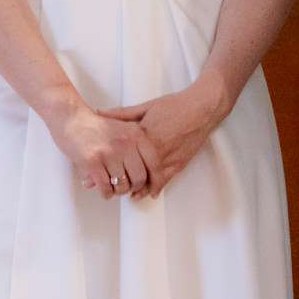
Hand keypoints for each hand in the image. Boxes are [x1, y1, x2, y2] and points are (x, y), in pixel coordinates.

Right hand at [46, 103, 154, 199]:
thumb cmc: (96, 126)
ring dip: (118, 191)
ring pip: (122, 186)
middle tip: (127, 188)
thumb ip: (137, 145)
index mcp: (135, 134)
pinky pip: (106, 188)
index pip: (154, 162)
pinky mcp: (93, 162)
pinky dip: (106, 193)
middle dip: (133, 187)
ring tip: (113, 186)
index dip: (155, 180)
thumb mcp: (123, 127)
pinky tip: (104, 190)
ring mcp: (109, 152)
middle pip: (139, 178)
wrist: (71, 118)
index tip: (152, 190)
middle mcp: (125, 143)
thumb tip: (150, 171)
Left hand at [104, 77, 232, 197]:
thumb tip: (100, 112)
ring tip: (126, 193)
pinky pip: (164, 180)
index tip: (96, 171)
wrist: (201, 109)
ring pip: (147, 179)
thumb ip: (122, 113)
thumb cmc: (174, 105)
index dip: (107, 164)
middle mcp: (154, 150)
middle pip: (132, 170)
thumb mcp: (146, 106)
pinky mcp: (179, 164)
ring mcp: (167, 159)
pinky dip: (156, 187)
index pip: (120, 153)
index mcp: (143, 135)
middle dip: (119, 179)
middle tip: (106, 186)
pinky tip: (149, 193)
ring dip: (136, 187)